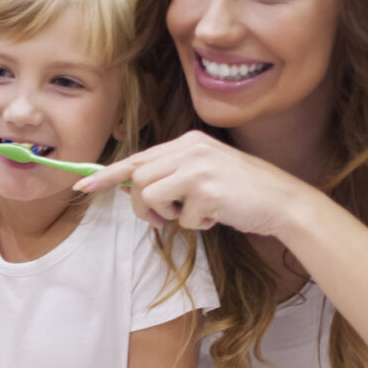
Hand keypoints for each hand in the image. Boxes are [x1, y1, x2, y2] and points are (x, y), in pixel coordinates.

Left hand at [73, 130, 313, 235]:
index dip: (107, 175)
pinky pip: (181, 217)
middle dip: (140, 206)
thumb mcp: (205, 173)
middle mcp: (191, 149)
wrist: (285, 202)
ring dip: (164, 215)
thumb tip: (131, 188)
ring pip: (149, 195)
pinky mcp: (206, 189)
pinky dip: (196, 225)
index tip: (82, 187)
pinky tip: (217, 217)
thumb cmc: (243, 193)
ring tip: (190, 216)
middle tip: (159, 220)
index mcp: (189, 142)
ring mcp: (199, 167)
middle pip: (137, 179)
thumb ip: (172, 175)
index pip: (138, 157)